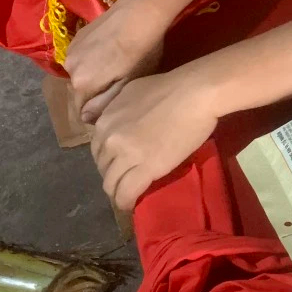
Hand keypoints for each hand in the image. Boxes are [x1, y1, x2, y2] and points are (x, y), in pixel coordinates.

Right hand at [65, 0, 167, 122]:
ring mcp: (70, 50)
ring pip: (80, 73)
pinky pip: (81, 57)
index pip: (82, 110)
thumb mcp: (128, 83)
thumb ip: (104, 103)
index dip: (98, 111)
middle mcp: (69, 68)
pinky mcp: (76, 36)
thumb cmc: (141, 52)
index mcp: (81, 84)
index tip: (117, 105)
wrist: (139, 12)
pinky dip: (91, 59)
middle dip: (95, 92)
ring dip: (92, 75)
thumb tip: (85, 118)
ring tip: (115, 67)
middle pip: (80, 91)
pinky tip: (110, 52)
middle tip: (119, 84)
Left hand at [90, 69, 216, 211]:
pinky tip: (130, 204)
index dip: (109, 159)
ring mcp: (126, 155)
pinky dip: (126, 202)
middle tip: (128, 178)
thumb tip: (103, 120)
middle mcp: (109, 138)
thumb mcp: (130, 91)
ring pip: (111, 183)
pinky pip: (125, 193)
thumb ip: (113, 108)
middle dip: (113, 174)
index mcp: (105, 120)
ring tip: (128, 194)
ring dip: (118, 191)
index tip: (120, 163)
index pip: (97, 149)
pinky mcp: (145, 169)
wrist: (194, 93)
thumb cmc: (169, 87)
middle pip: (103, 167)